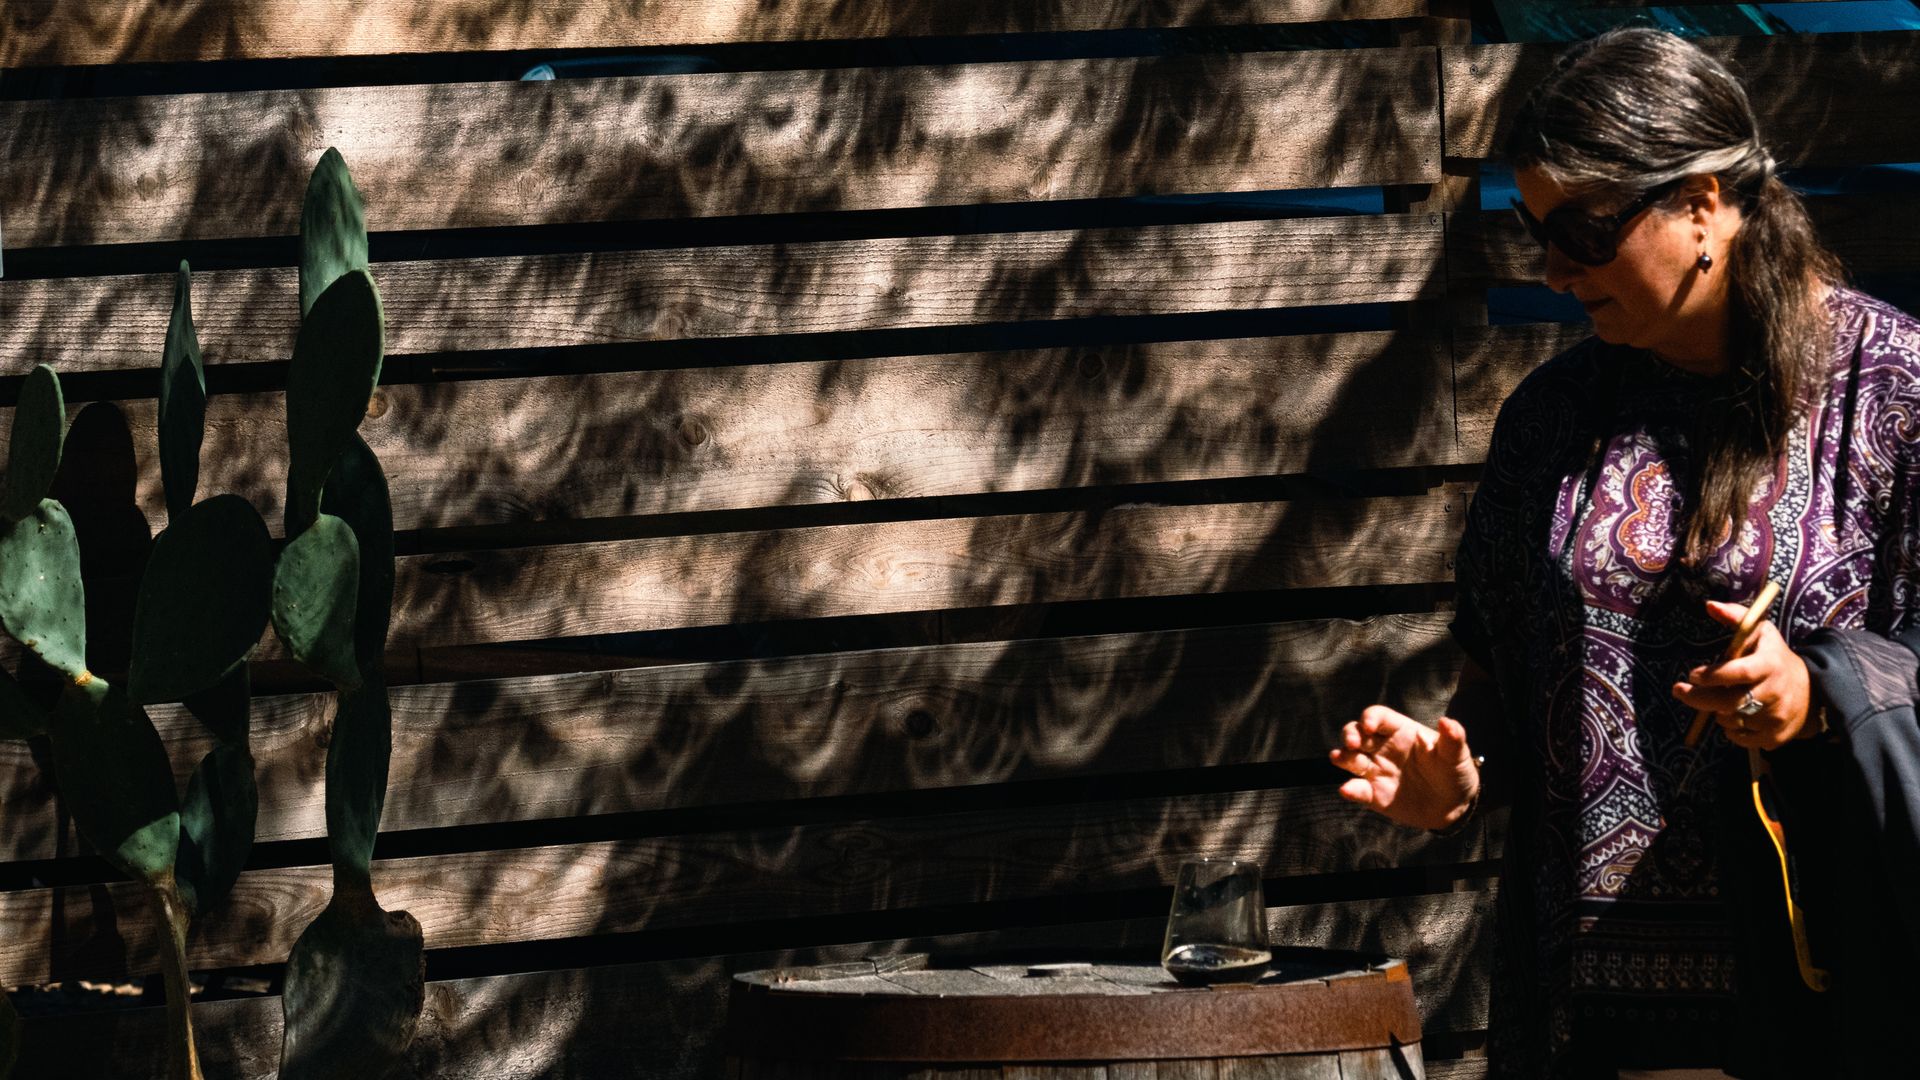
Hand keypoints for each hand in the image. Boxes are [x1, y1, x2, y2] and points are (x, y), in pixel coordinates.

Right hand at [1330, 705, 1479, 831]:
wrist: (1454, 807)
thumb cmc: (1454, 773)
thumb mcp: (1457, 756)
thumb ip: (1452, 739)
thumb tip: (1447, 722)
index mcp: (1400, 732)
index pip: (1378, 717)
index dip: (1369, 718)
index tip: (1369, 726)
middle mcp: (1383, 748)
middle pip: (1357, 733)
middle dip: (1350, 734)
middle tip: (1352, 744)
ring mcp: (1376, 770)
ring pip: (1350, 758)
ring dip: (1342, 757)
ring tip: (1338, 758)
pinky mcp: (1374, 794)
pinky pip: (1358, 789)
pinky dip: (1350, 789)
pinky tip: (1348, 790)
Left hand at [1670, 598, 1812, 750]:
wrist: (1814, 691)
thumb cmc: (1775, 657)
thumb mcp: (1761, 632)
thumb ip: (1735, 617)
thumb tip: (1709, 605)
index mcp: (1770, 664)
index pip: (1739, 672)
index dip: (1713, 675)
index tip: (1693, 673)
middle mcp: (1775, 692)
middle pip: (1728, 702)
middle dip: (1698, 697)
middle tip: (1679, 690)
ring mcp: (1776, 717)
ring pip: (1730, 719)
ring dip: (1717, 711)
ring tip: (1721, 698)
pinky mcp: (1775, 736)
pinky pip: (1739, 738)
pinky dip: (1730, 729)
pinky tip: (1733, 715)